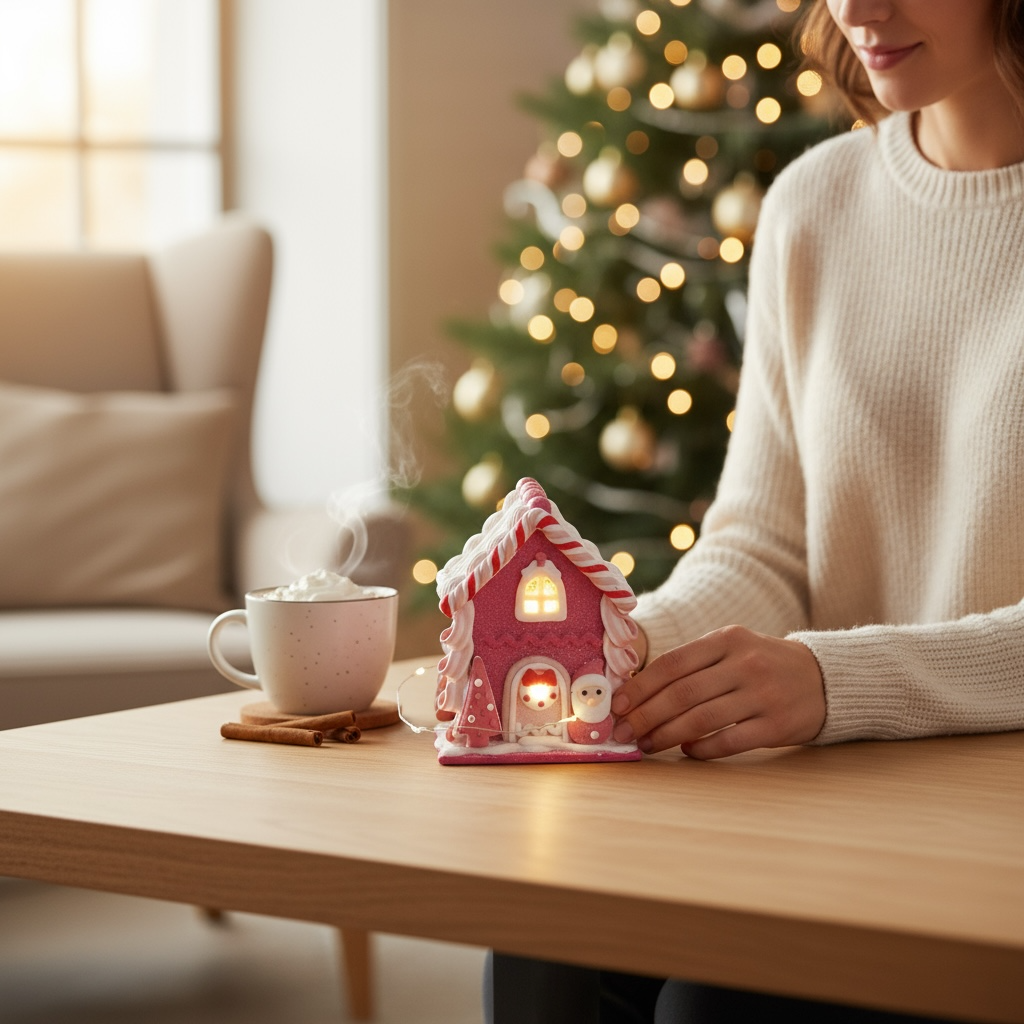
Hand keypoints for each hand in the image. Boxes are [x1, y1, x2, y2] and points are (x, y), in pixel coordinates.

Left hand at [611, 625, 825, 759]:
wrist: (824, 678)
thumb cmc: (763, 664)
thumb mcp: (732, 648)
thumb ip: (693, 663)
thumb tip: (640, 691)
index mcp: (727, 639)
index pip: (672, 663)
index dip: (640, 686)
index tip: (617, 704)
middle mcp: (744, 663)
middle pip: (682, 693)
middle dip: (646, 715)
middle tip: (623, 732)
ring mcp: (762, 694)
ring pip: (701, 718)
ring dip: (667, 735)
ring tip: (646, 745)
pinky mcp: (776, 725)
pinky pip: (729, 740)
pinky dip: (702, 748)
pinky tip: (687, 751)